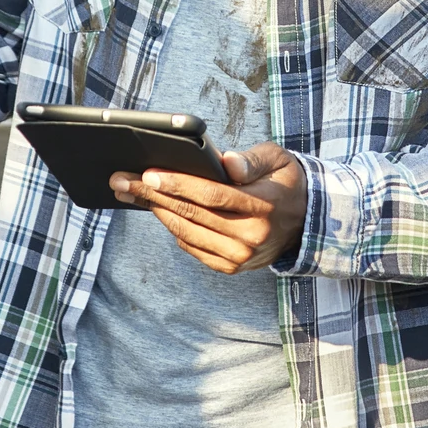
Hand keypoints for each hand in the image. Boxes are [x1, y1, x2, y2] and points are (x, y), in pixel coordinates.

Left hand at [114, 142, 306, 274]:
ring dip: (156, 212)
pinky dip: (174, 230)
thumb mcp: (277, 160)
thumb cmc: (285, 182)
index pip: (212, 195)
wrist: (306, 222)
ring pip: (187, 233)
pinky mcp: (231, 267)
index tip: (148, 174)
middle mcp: (250, 236)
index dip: (178, 184)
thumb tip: (225, 162)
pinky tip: (159, 211)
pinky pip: (193, 248)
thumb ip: (251, 160)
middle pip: (192, 214)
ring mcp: (240, 257)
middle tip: (122, 180)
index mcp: (262, 206)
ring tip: (131, 194)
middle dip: (152, 196)